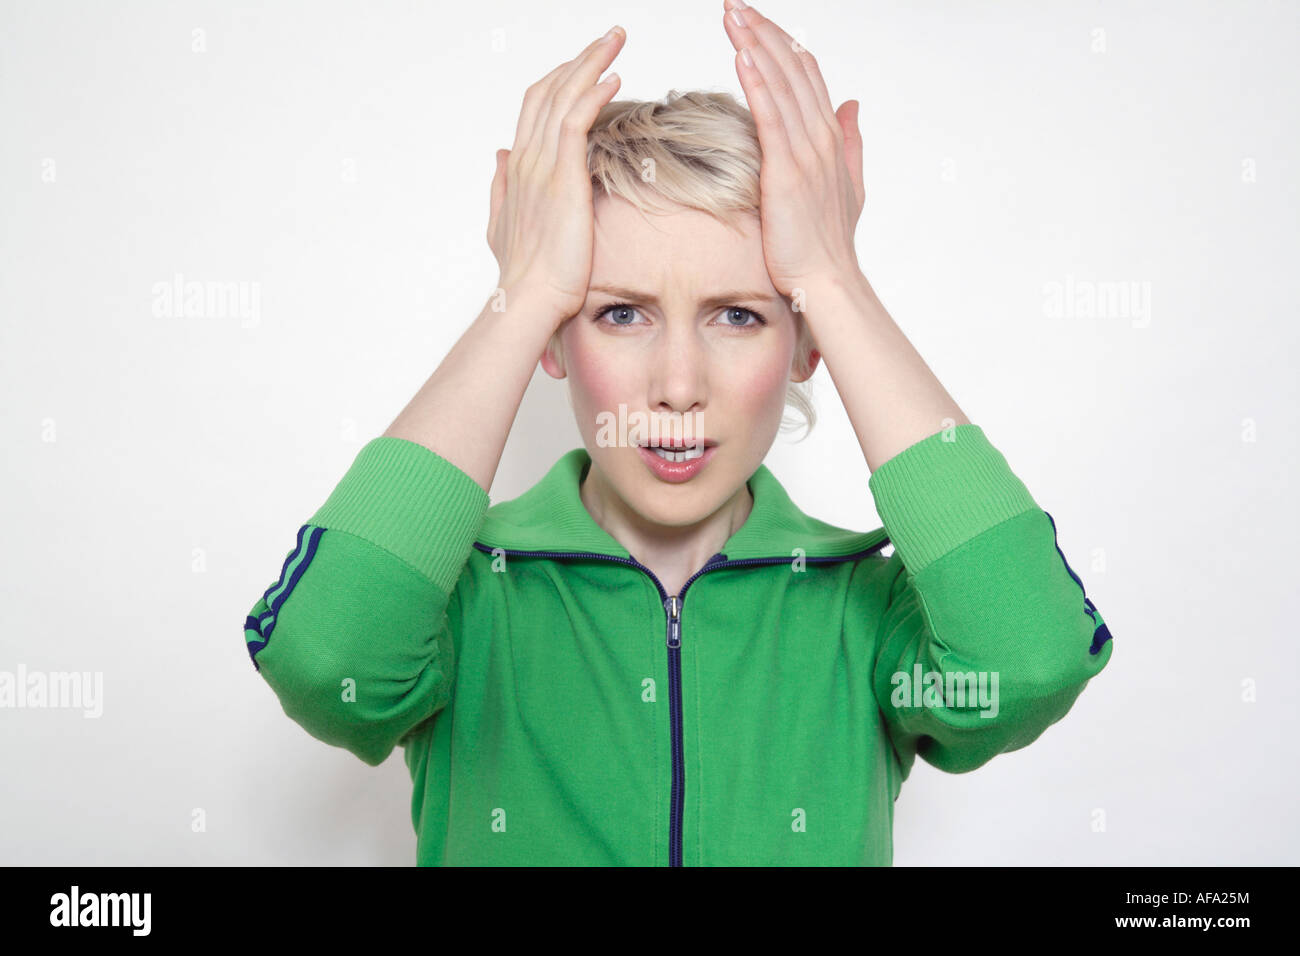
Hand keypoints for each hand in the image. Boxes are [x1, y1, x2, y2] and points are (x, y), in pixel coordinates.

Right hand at [487, 26, 625, 326]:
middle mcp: (527, 159)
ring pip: (563, 96)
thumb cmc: (524, 273)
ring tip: (615, 40)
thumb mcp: (503, 224)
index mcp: (518, 167)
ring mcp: (542, 166)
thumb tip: (499, 155)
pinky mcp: (562, 178)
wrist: (528, 298)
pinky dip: (592, 94)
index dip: (559, 78)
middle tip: (609, 36)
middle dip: (580, 58)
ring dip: (591, 62)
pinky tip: (612, 77)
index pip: (536, 106)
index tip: (584, 63)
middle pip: (550, 90)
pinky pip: (575, 122)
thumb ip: (502, 187)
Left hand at [721, 1, 865, 297]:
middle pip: (792, 68)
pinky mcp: (787, 171)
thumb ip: (850, 140)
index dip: (781, 42)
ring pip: (781, 85)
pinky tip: (743, 57)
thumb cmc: (827, 241)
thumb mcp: (847, 183)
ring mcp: (806, 152)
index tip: (754, 18)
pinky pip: (771, 118)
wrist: (826, 278)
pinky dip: (758, 84)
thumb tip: (853, 104)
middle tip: (734, 3)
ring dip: (755, 45)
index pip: (806, 74)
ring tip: (733, 15)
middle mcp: (821, 136)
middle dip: (762, 31)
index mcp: (829, 136)